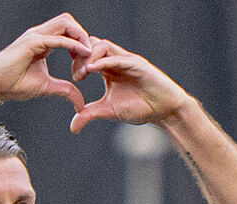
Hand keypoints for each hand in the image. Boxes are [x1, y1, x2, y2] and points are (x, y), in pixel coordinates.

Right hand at [0, 13, 93, 109]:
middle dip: (84, 35)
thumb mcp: (47, 87)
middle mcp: (40, 34)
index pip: (68, 32)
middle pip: (69, 22)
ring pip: (65, 23)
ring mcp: (36, 36)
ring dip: (80, 36)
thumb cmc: (14, 84)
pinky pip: (57, 39)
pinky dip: (73, 45)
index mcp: (44, 42)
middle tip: (90, 55)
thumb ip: (65, 90)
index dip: (81, 43)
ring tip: (88, 54)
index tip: (86, 63)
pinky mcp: (32, 42)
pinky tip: (82, 54)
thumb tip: (80, 103)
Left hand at [70, 38, 191, 132]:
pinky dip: (103, 61)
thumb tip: (73, 127)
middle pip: (93, 44)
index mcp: (108, 68)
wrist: (163, 110)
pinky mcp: (137, 65)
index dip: (77, 62)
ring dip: (90, 56)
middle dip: (81, 56)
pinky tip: (92, 69)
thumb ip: (90, 114)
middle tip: (77, 75)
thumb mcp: (109, 111)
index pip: (88, 55)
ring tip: (83, 72)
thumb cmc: (139, 107)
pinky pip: (118, 58)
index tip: (74, 79)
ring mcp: (127, 60)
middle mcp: (116, 60)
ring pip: (103, 45)